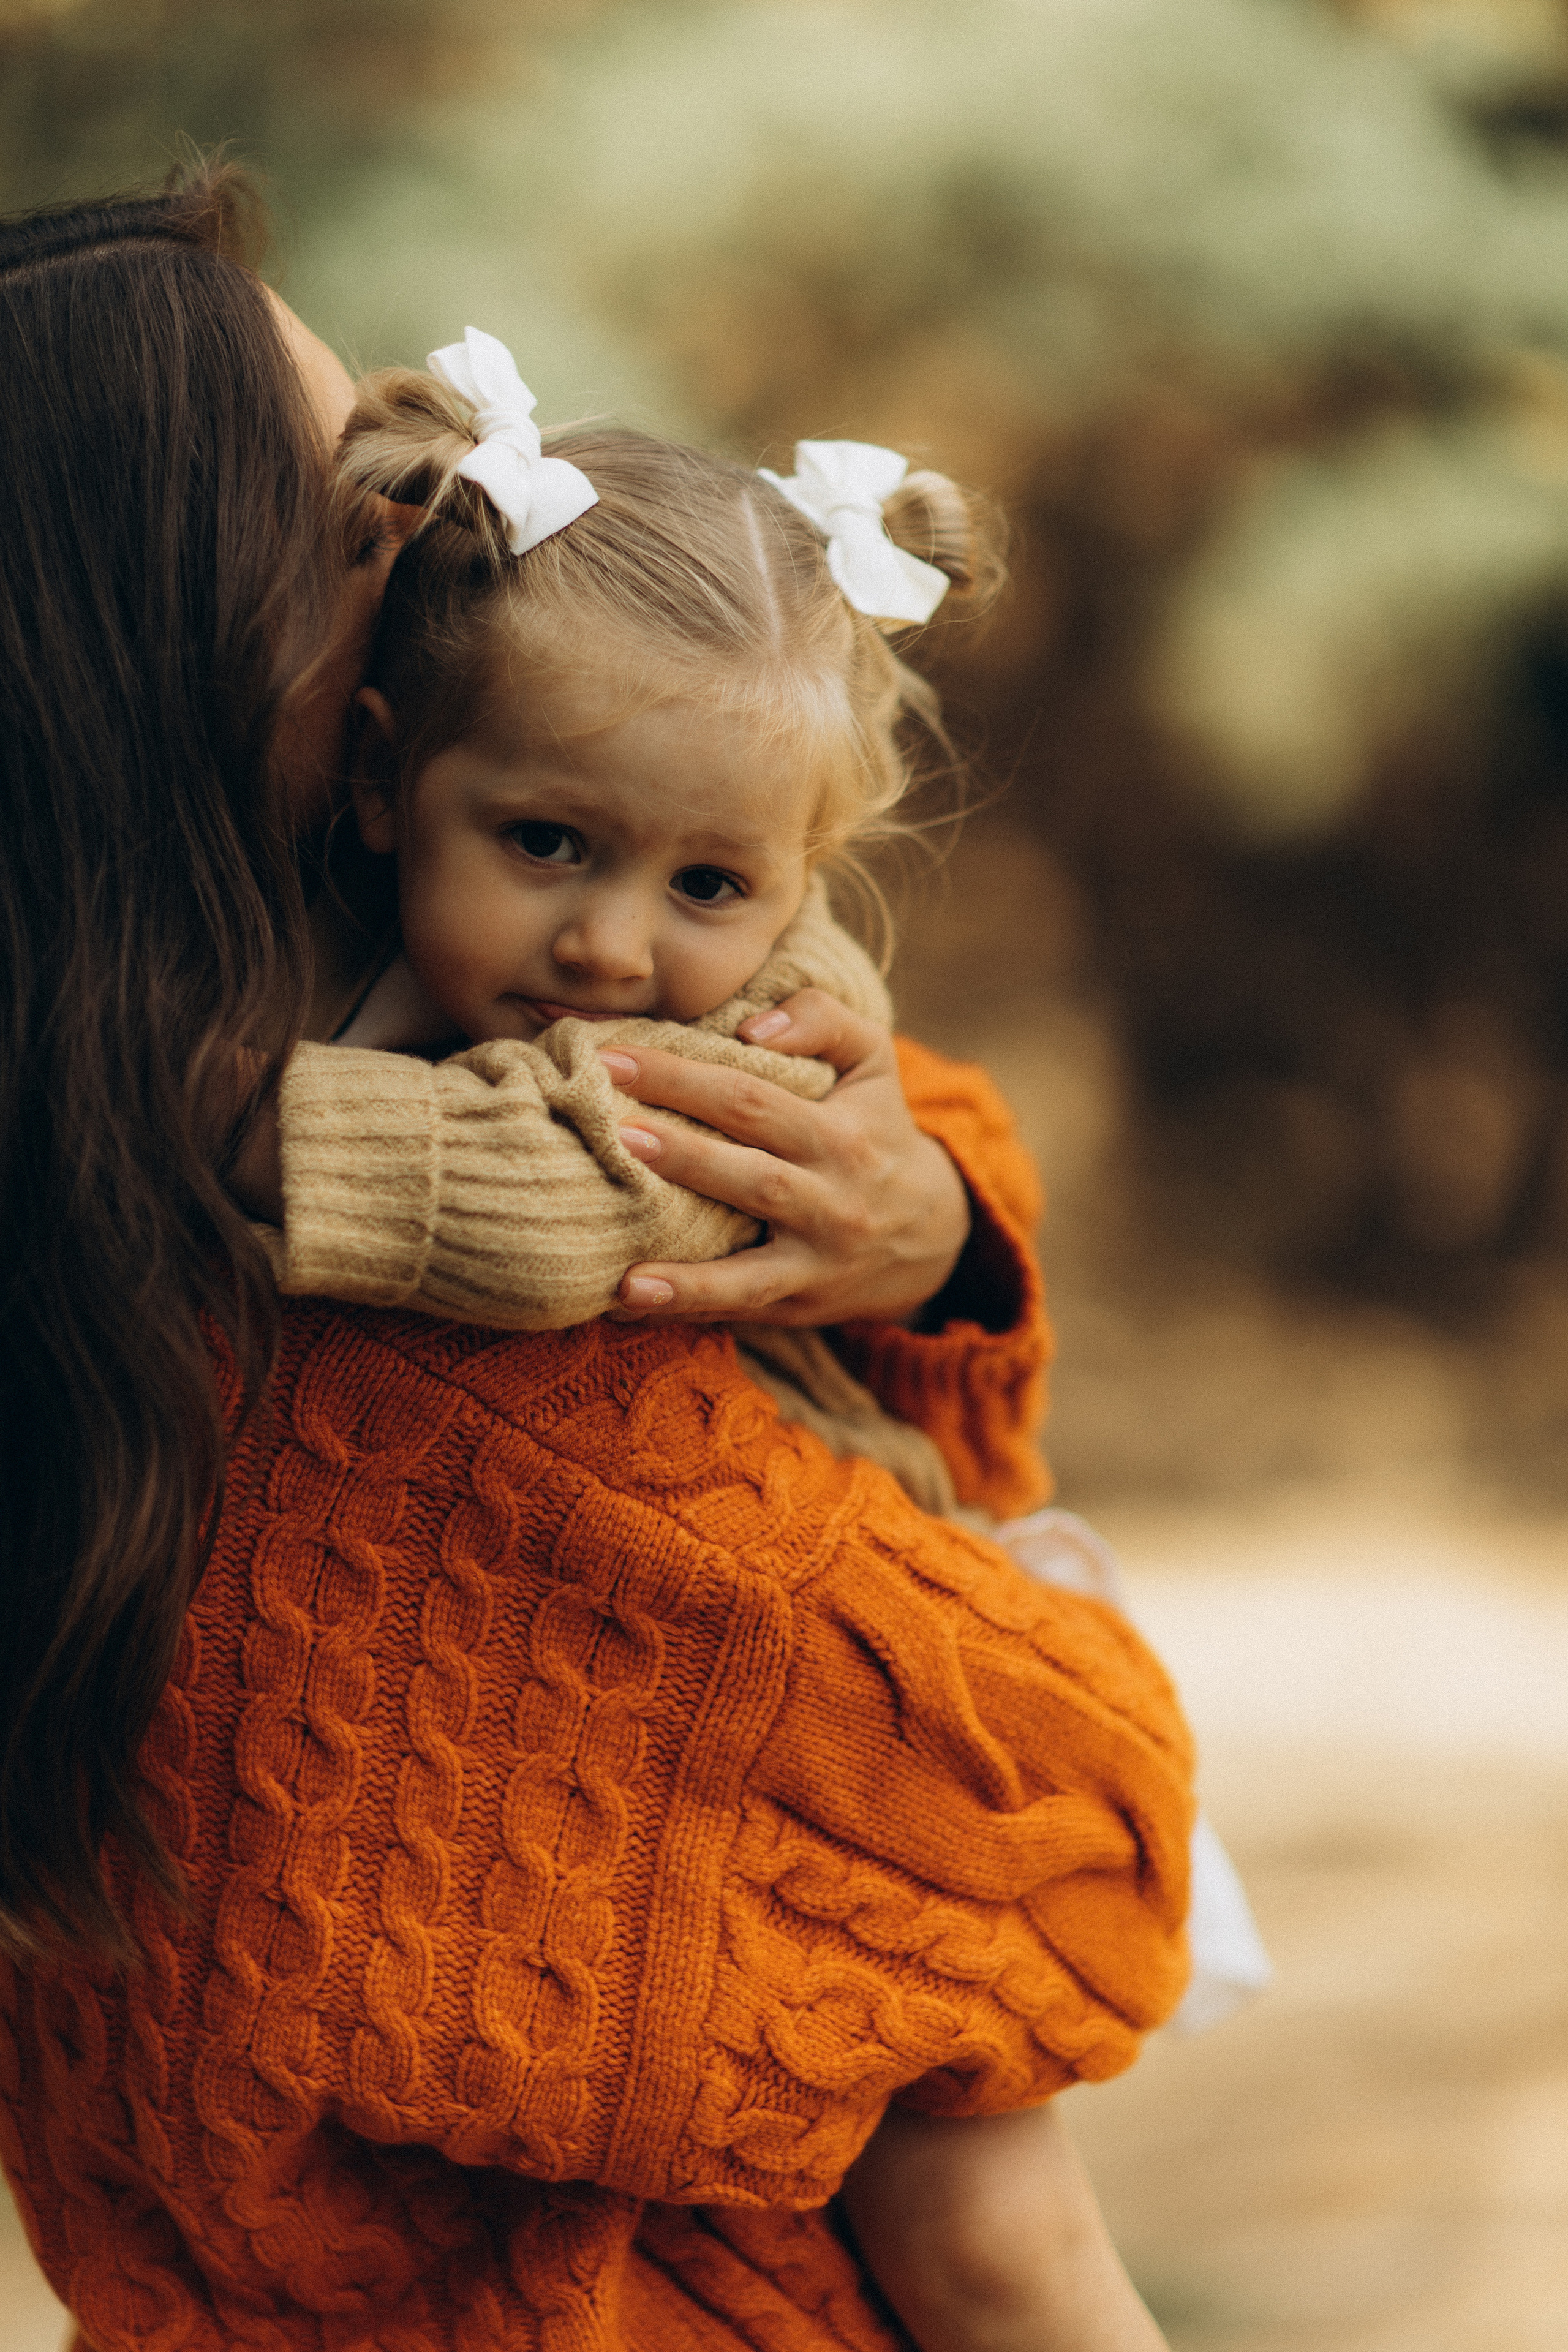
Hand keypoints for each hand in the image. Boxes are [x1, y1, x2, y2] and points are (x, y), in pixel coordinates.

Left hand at [598, 989, 970, 1323]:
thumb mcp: (871, 1060)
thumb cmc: (876, 1127)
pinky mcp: (799, 1303)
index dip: (682, 1079)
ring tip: (623, 1274)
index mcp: (841, 1135)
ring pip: (751, 1269)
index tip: (612, 1060)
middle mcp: (833, 1202)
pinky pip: (741, 1308)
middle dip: (682, 1155)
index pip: (751, 1100)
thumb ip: (820, 1019)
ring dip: (686, 1273)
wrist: (931, 1228)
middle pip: (751, 1177)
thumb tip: (749, 1028)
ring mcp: (816, 1262)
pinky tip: (628, 1302)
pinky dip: (687, 1308)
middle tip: (614, 1133)